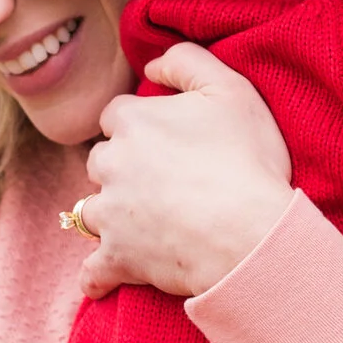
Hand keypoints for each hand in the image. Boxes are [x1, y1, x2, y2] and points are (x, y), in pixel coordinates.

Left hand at [77, 44, 296, 299]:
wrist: (250, 233)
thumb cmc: (247, 160)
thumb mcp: (231, 89)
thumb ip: (187, 62)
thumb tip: (152, 65)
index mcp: (132, 121)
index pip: (116, 115)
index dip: (140, 126)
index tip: (164, 140)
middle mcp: (111, 164)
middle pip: (101, 161)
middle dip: (121, 168)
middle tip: (157, 181)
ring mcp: (110, 213)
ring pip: (91, 210)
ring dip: (109, 215)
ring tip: (137, 225)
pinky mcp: (117, 258)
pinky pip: (92, 272)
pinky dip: (97, 276)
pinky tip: (104, 281)